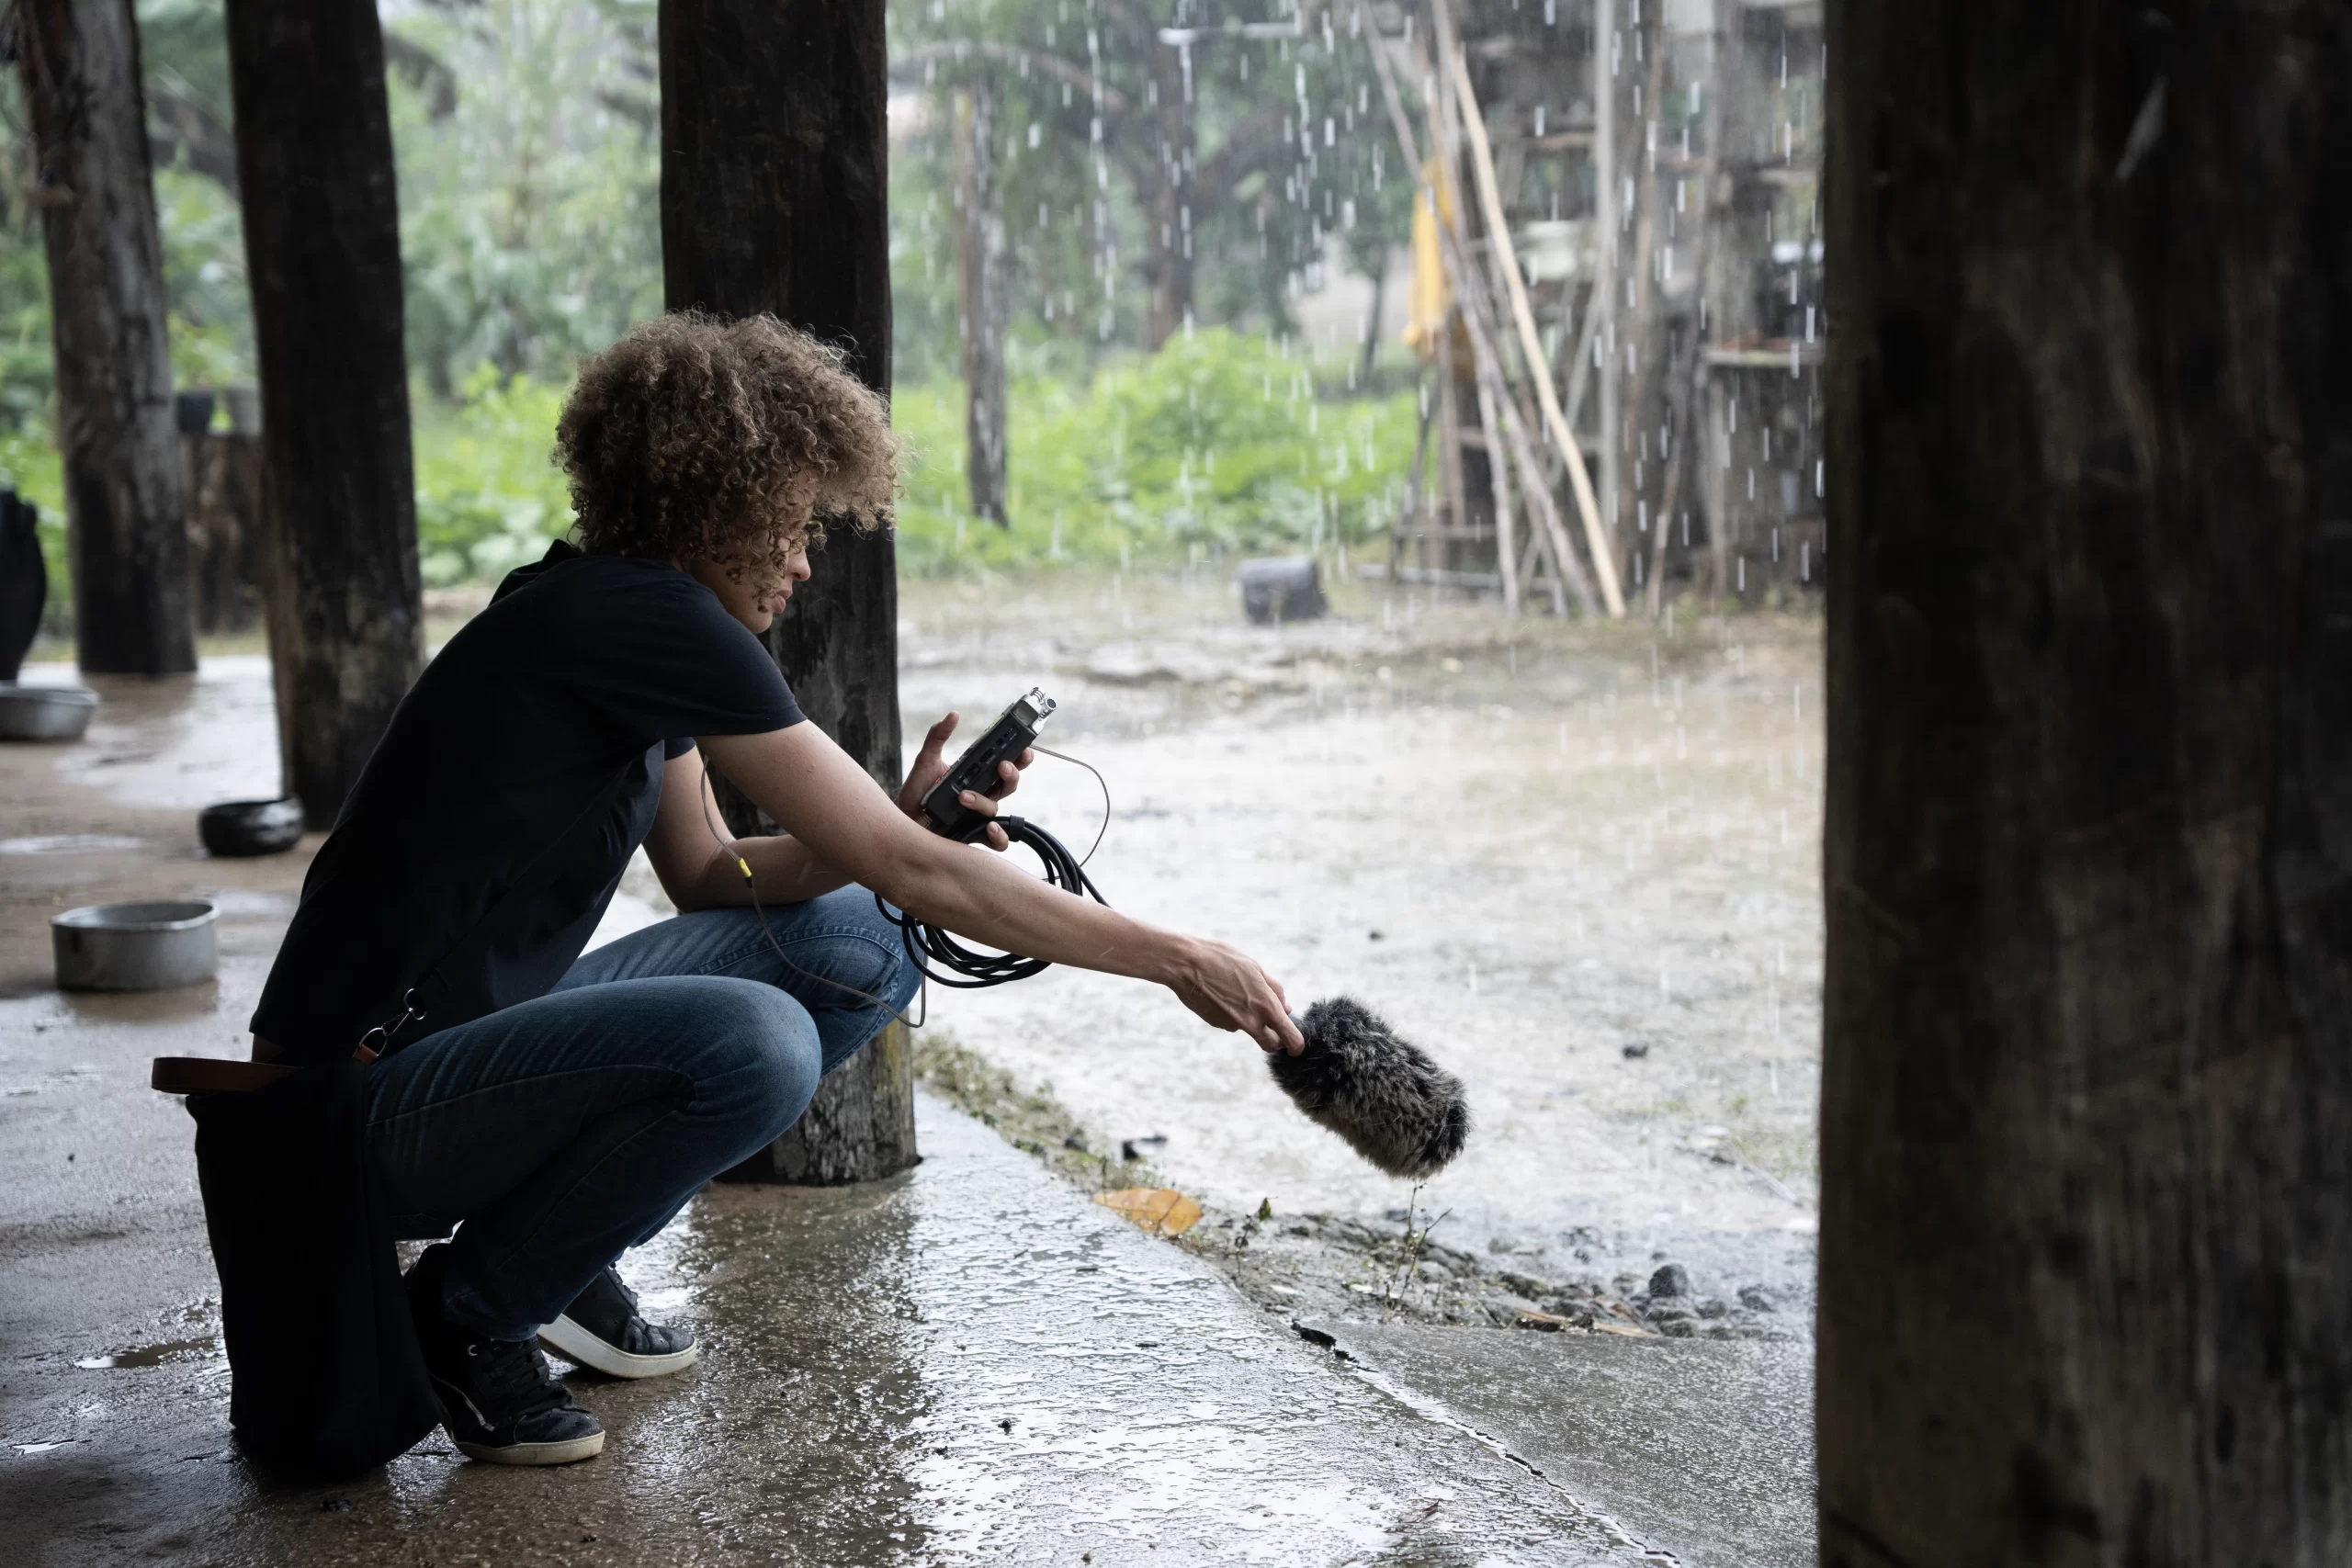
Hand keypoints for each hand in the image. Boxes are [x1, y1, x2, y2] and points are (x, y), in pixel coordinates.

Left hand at [897, 712, 1031, 851]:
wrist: (903, 821)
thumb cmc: (917, 793)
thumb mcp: (926, 761)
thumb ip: (937, 737)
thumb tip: (953, 715)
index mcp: (977, 776)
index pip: (1005, 764)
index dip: (1020, 755)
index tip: (1023, 746)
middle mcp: (983, 795)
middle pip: (1009, 784)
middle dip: (1011, 774)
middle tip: (1002, 765)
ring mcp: (979, 817)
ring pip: (998, 809)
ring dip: (983, 801)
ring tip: (963, 796)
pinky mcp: (974, 836)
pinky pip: (998, 842)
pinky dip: (999, 836)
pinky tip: (990, 827)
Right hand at [1166, 938, 1303, 1054]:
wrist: (1185, 964)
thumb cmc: (1222, 959)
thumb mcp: (1255, 968)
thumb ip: (1274, 990)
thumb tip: (1287, 1008)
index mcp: (1266, 1006)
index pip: (1290, 1038)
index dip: (1296, 1045)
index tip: (1296, 1045)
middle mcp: (1250, 1021)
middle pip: (1271, 1044)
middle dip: (1275, 1039)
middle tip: (1273, 1024)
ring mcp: (1231, 1024)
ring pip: (1249, 1030)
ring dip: (1250, 1019)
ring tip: (1236, 991)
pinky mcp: (1216, 1023)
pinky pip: (1231, 1022)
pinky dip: (1232, 1013)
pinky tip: (1222, 994)